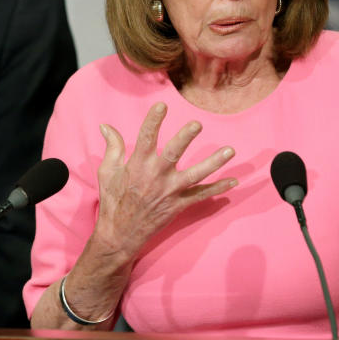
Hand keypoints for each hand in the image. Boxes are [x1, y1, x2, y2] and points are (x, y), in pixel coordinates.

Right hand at [93, 102, 236, 259]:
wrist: (120, 234)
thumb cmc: (113, 200)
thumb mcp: (107, 171)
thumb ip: (112, 147)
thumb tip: (106, 126)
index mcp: (137, 165)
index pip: (146, 138)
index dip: (153, 121)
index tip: (162, 105)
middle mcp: (156, 176)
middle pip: (174, 154)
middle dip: (185, 138)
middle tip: (197, 124)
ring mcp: (169, 192)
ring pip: (195, 175)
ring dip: (213, 163)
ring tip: (229, 151)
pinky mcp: (178, 205)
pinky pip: (201, 196)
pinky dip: (217, 189)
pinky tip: (233, 182)